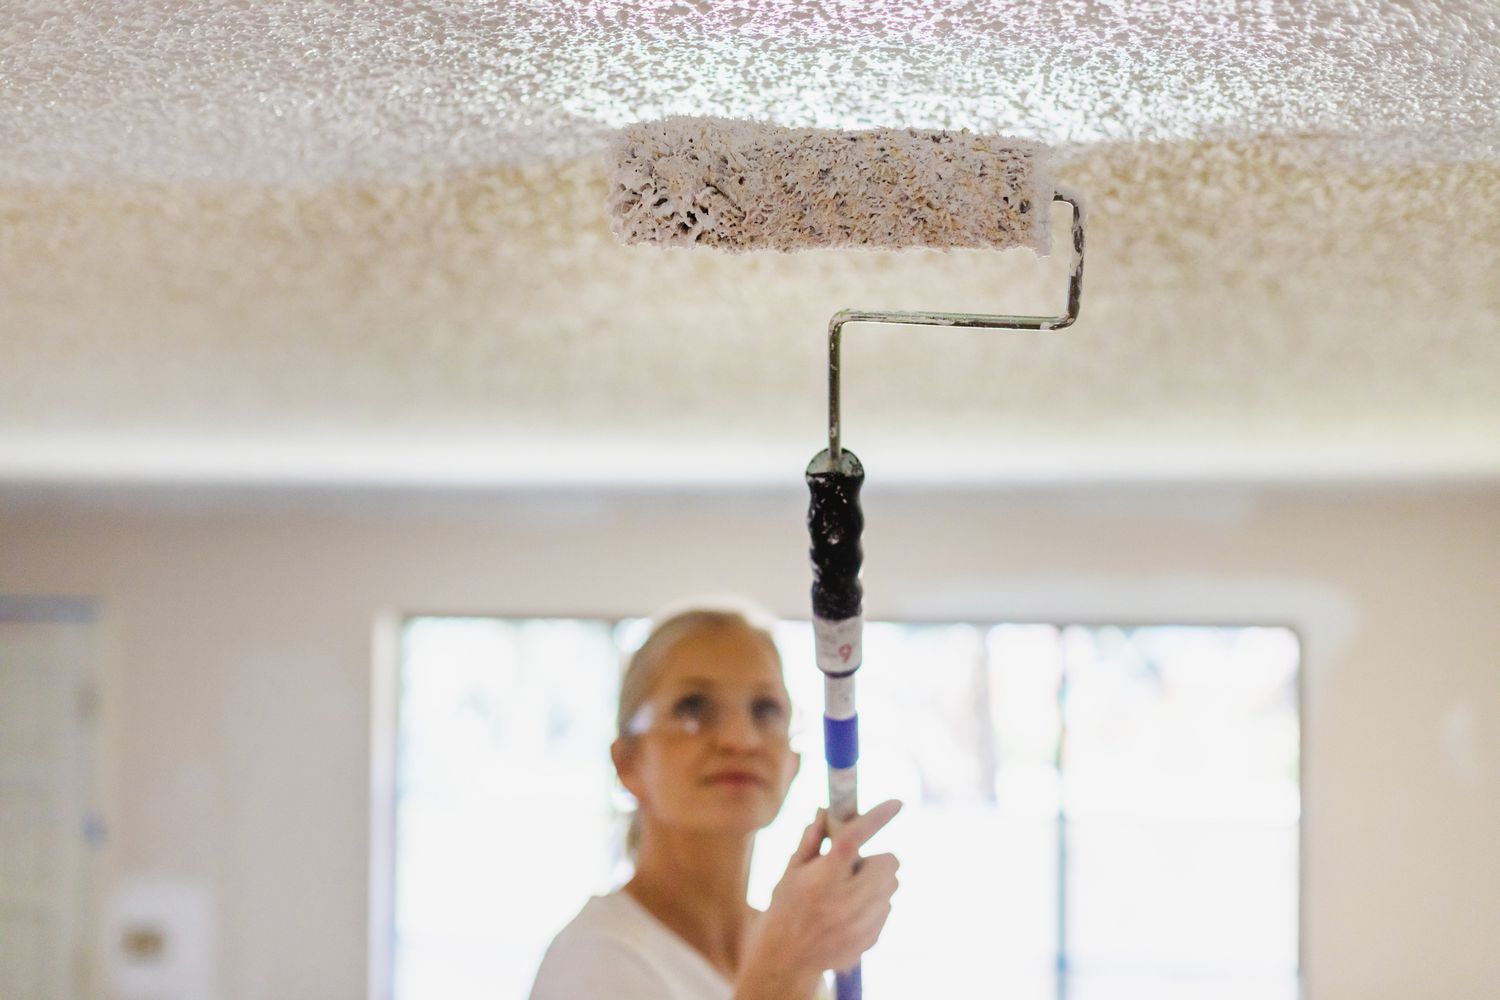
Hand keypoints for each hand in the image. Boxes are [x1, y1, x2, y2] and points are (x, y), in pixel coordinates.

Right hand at [741, 799, 901, 991]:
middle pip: (888, 863)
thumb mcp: (792, 870)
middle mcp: (845, 901)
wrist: (786, 959)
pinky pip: (888, 909)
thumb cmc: (786, 907)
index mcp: (823, 878)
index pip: (854, 838)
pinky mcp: (871, 939)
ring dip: (876, 882)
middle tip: (854, 866)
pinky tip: (850, 913)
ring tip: (848, 892)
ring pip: (891, 886)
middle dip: (876, 859)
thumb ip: (812, 838)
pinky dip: (875, 904)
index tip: (897, 802)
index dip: (877, 817)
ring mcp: (861, 924)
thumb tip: (827, 809)